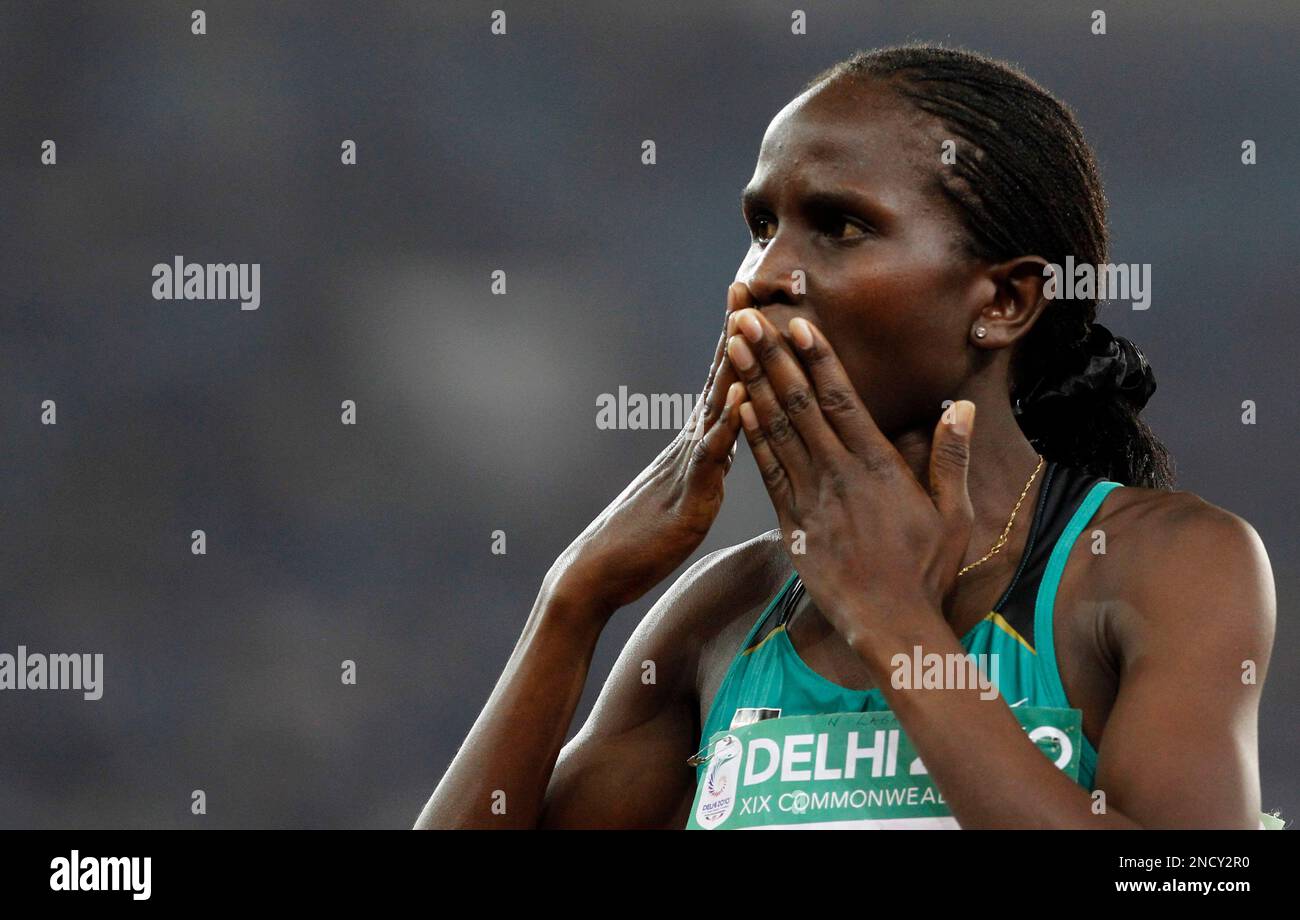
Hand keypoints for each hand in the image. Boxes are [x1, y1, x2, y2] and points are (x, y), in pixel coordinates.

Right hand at [546, 284, 752, 616]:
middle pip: (719, 376)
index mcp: (693, 442)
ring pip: (716, 405)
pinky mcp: (690, 494)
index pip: (720, 380)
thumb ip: (708, 465)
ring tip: (748, 321)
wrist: (597, 572)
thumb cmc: (640, 542)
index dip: (735, 339)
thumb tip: (728, 445)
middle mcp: (689, 442)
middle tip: (745, 282)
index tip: (746, 295)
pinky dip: (730, 422)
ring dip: (734, 362)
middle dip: (735, 330)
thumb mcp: (687, 494)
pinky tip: (744, 396)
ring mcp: (688, 463)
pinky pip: (713, 453)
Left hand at [725, 307, 975, 647]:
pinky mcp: (791, 523)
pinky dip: (751, 437)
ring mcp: (810, 498)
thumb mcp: (953, 515)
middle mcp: (839, 474)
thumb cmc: (927, 571)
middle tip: (746, 317)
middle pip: (799, 403)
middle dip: (770, 356)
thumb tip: (961, 407)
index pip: (841, 399)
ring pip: (776, 430)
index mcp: (878, 465)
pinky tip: (736, 406)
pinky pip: (766, 471)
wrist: (890, 625)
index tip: (797, 323)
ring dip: (751, 384)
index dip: (817, 358)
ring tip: (732, 348)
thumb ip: (951, 458)